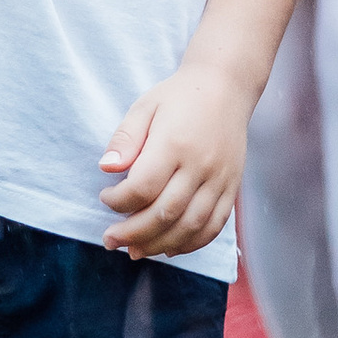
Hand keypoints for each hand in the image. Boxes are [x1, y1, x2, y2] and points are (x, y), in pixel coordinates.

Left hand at [97, 59, 250, 260]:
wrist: (226, 87)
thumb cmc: (179, 97)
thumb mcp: (145, 107)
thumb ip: (125, 138)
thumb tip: (106, 168)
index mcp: (174, 143)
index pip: (143, 187)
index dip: (118, 202)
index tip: (105, 197)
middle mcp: (200, 165)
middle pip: (165, 213)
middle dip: (133, 233)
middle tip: (111, 239)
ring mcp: (220, 179)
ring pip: (190, 226)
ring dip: (159, 244)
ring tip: (135, 250)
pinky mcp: (232, 188)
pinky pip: (214, 226)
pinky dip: (191, 243)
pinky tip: (169, 247)